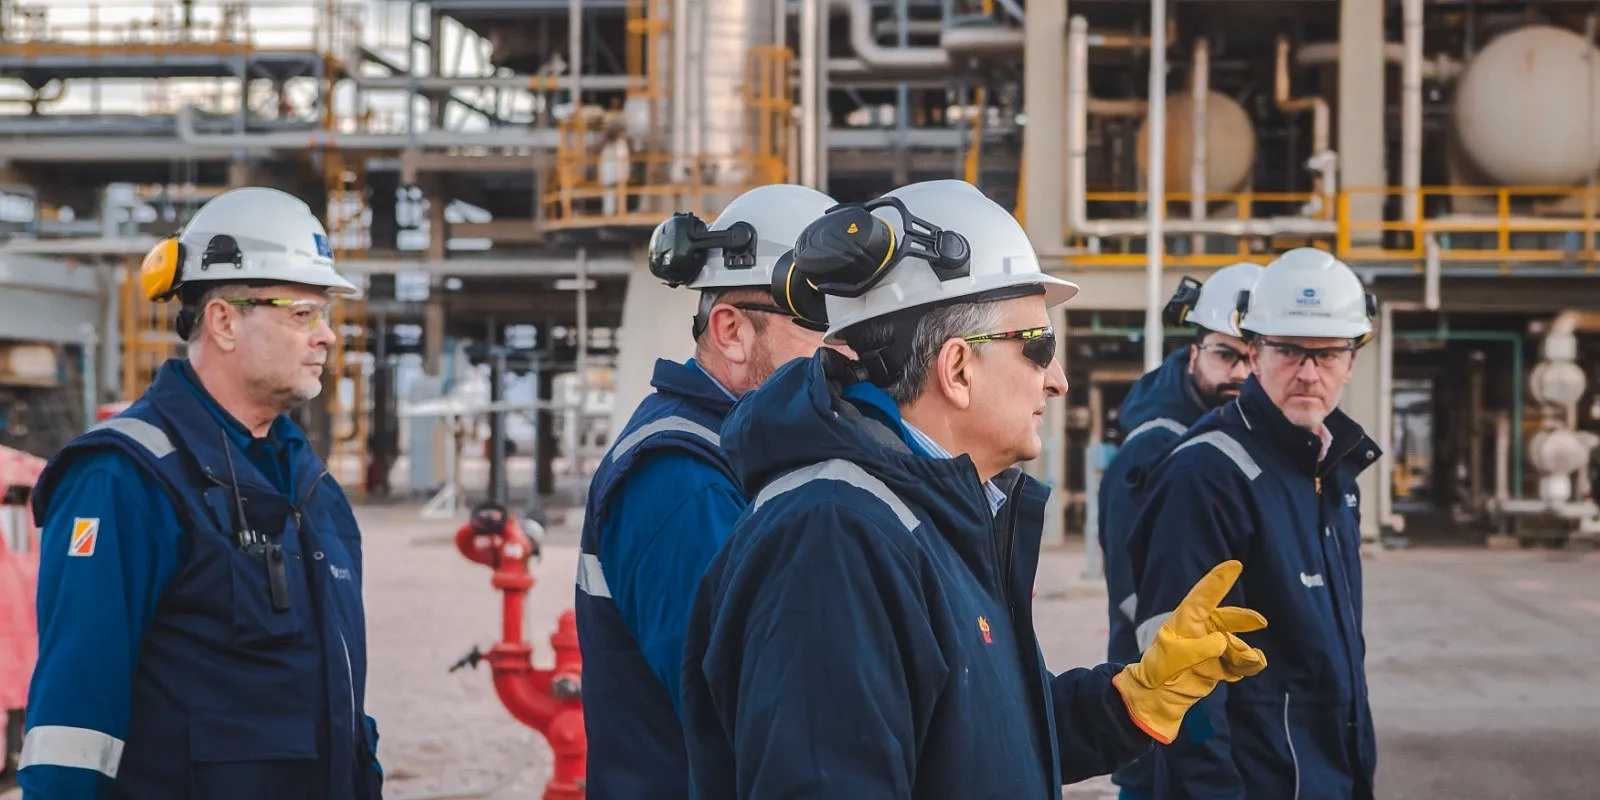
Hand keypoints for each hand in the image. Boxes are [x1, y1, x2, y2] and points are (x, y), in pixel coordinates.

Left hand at [1112, 560, 1267, 743]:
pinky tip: (1253, 666)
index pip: (1203, 596)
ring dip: (1244, 651)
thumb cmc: (1159, 671)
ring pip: (1235, 644)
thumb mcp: (1174, 658)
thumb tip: (1224, 642)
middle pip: (1227, 619)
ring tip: (1251, 660)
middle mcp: (1200, 631)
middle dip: (1243, 619)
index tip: (1235, 564)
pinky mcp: (1217, 665)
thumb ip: (1200, 648)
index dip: (1219, 580)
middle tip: (1260, 622)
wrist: (1158, 698)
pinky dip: (1247, 664)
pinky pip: (1238, 662)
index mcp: (1185, 622)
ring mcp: (1210, 648)